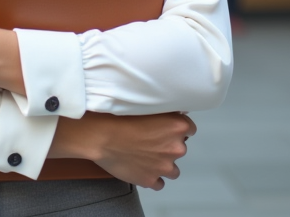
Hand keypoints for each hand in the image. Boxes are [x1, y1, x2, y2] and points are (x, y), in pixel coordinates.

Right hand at [51, 111, 195, 189]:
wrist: (100, 136)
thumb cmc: (120, 116)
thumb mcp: (146, 105)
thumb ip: (167, 110)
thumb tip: (178, 111)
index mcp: (178, 126)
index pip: (189, 129)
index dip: (175, 128)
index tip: (164, 128)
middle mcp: (176, 147)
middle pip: (180, 148)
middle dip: (167, 145)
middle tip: (149, 140)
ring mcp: (164, 167)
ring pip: (173, 169)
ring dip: (162, 164)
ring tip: (146, 157)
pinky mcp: (151, 180)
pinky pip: (159, 183)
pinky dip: (152, 177)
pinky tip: (141, 168)